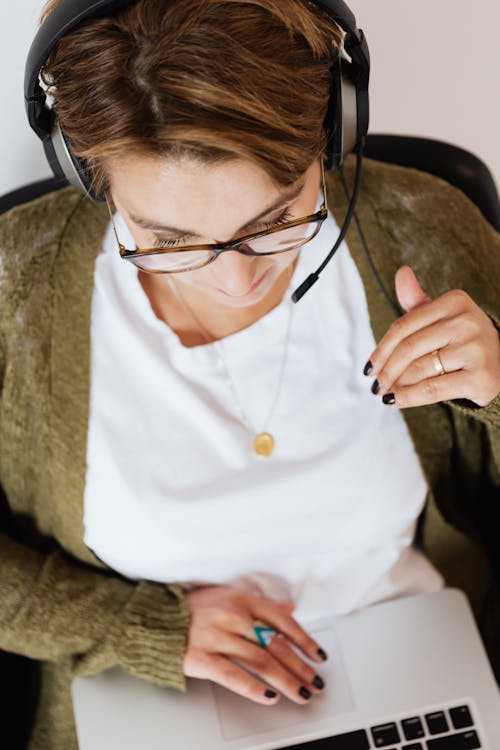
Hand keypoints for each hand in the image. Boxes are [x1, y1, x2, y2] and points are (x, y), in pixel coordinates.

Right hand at [183, 585, 327, 704]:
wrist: (154, 619)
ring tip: (301, 692)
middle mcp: (233, 616)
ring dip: (286, 680)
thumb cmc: (192, 608)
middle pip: (276, 644)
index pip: (282, 621)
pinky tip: (270, 696)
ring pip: (261, 661)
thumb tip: (289, 609)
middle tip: (315, 681)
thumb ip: (260, 604)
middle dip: (300, 666)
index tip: (318, 656)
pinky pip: (234, 676)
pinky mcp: (203, 658)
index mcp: (241, 599)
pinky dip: (254, 688)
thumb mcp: (228, 596)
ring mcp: (218, 637)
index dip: (304, 640)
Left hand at [364, 266, 499, 407]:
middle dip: (387, 370)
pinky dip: (409, 397)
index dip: (381, 350)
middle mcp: (467, 322)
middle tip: (375, 385)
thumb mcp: (442, 317)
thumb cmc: (461, 340)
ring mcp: (476, 349)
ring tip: (386, 393)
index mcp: (454, 301)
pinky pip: (433, 389)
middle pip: (409, 348)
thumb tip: (401, 272)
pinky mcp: (481, 377)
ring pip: (419, 370)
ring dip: (396, 385)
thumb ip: (417, 300)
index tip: (369, 368)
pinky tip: (396, 401)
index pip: (404, 326)